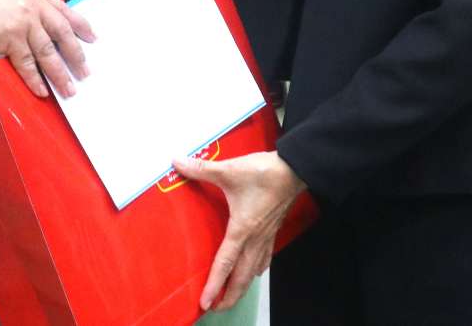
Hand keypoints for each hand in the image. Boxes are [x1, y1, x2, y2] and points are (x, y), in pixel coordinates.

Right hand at [0, 0, 94, 97]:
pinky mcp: (11, 38)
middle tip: (85, 71)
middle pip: (62, 32)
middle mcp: (32, 2)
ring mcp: (22, 20)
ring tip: (69, 89)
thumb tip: (45, 32)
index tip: (92, 38)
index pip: (63, 9)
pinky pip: (28, 64)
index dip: (80, 26)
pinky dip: (35, 79)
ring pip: (48, 52)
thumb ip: (27, 5)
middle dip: (76, 54)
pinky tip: (43, 90)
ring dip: (60, 73)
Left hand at [171, 151, 305, 311]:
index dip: (215, 285)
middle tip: (217, 308)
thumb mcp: (228, 170)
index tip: (205, 303)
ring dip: (243, 286)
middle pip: (242, 276)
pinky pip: (264, 257)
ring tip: (233, 296)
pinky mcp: (273, 230)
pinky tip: (255, 271)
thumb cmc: (263, 173)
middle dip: (229, 295)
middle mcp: (255, 239)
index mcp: (242, 229)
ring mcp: (266, 236)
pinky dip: (256, 269)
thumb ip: (201, 168)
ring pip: (253, 270)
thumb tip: (177, 162)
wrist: (294, 170)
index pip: (225, 264)